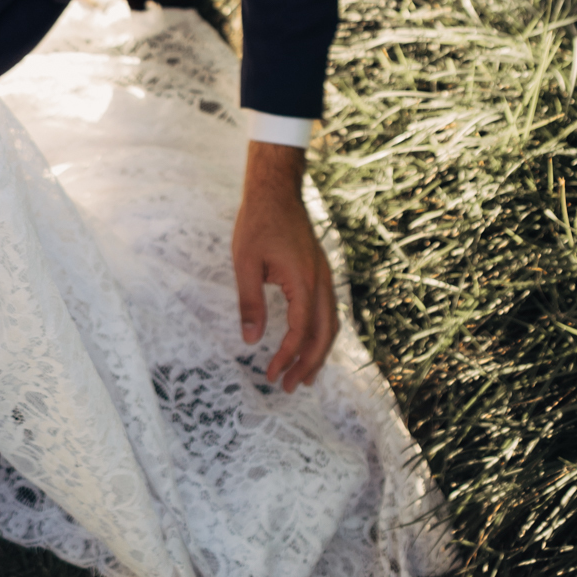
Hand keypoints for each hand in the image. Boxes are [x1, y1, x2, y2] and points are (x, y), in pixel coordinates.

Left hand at [231, 140, 338, 392]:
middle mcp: (321, 280)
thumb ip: (250, 302)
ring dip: (320, 351)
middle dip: (309, 364)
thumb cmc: (258, 222)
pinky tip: (310, 341)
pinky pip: (328, 309)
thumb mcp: (245, 262)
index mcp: (303, 281)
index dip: (286, 358)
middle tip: (291, 387)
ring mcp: (324, 274)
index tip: (270, 376)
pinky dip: (322, 332)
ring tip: (306, 375)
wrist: (276, 190)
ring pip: (331, 323)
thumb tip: (250, 340)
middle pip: (324, 334)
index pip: (300, 332)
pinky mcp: (320, 270)